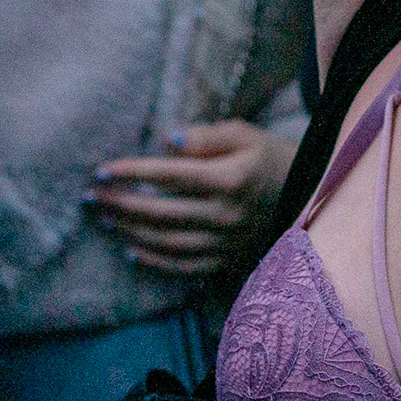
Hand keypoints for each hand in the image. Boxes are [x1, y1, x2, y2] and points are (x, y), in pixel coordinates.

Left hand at [89, 120, 286, 276]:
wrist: (309, 194)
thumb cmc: (271, 157)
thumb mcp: (245, 134)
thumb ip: (206, 136)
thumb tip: (167, 140)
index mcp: (229, 179)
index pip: (169, 176)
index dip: (132, 172)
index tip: (101, 170)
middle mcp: (225, 215)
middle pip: (161, 212)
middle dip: (121, 205)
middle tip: (91, 198)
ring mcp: (226, 242)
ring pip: (167, 242)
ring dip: (130, 232)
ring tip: (105, 220)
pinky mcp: (228, 260)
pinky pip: (184, 266)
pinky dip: (155, 260)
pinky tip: (131, 249)